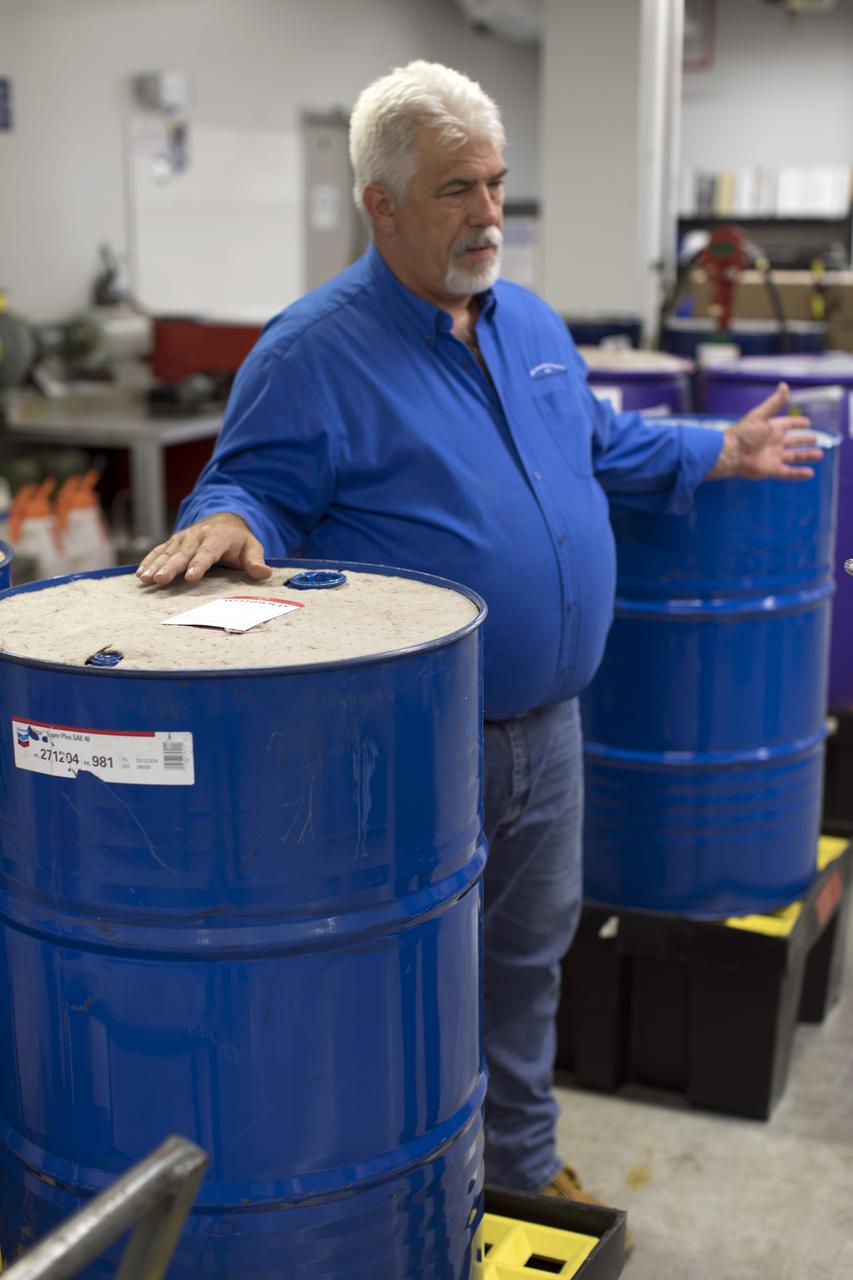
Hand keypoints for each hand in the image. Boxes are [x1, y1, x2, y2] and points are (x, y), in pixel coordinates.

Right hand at [136, 513, 271, 586]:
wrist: (224, 521)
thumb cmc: (238, 541)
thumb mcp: (252, 547)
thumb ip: (255, 560)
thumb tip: (264, 573)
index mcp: (218, 537)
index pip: (208, 552)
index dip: (199, 564)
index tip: (191, 576)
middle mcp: (197, 535)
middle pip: (183, 553)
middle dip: (171, 566)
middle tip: (160, 579)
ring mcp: (183, 538)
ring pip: (168, 552)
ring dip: (156, 564)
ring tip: (146, 578)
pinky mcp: (173, 542)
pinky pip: (159, 550)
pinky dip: (149, 560)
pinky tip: (141, 573)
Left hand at [707, 382, 822, 480]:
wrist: (731, 453)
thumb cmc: (743, 433)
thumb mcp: (760, 415)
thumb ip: (774, 403)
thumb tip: (784, 385)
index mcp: (771, 428)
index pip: (788, 424)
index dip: (797, 423)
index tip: (808, 422)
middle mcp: (774, 442)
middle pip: (793, 441)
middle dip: (804, 440)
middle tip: (815, 439)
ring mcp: (773, 457)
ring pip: (794, 456)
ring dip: (806, 456)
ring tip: (820, 454)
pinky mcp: (772, 470)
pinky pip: (789, 473)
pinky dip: (799, 474)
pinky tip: (810, 473)